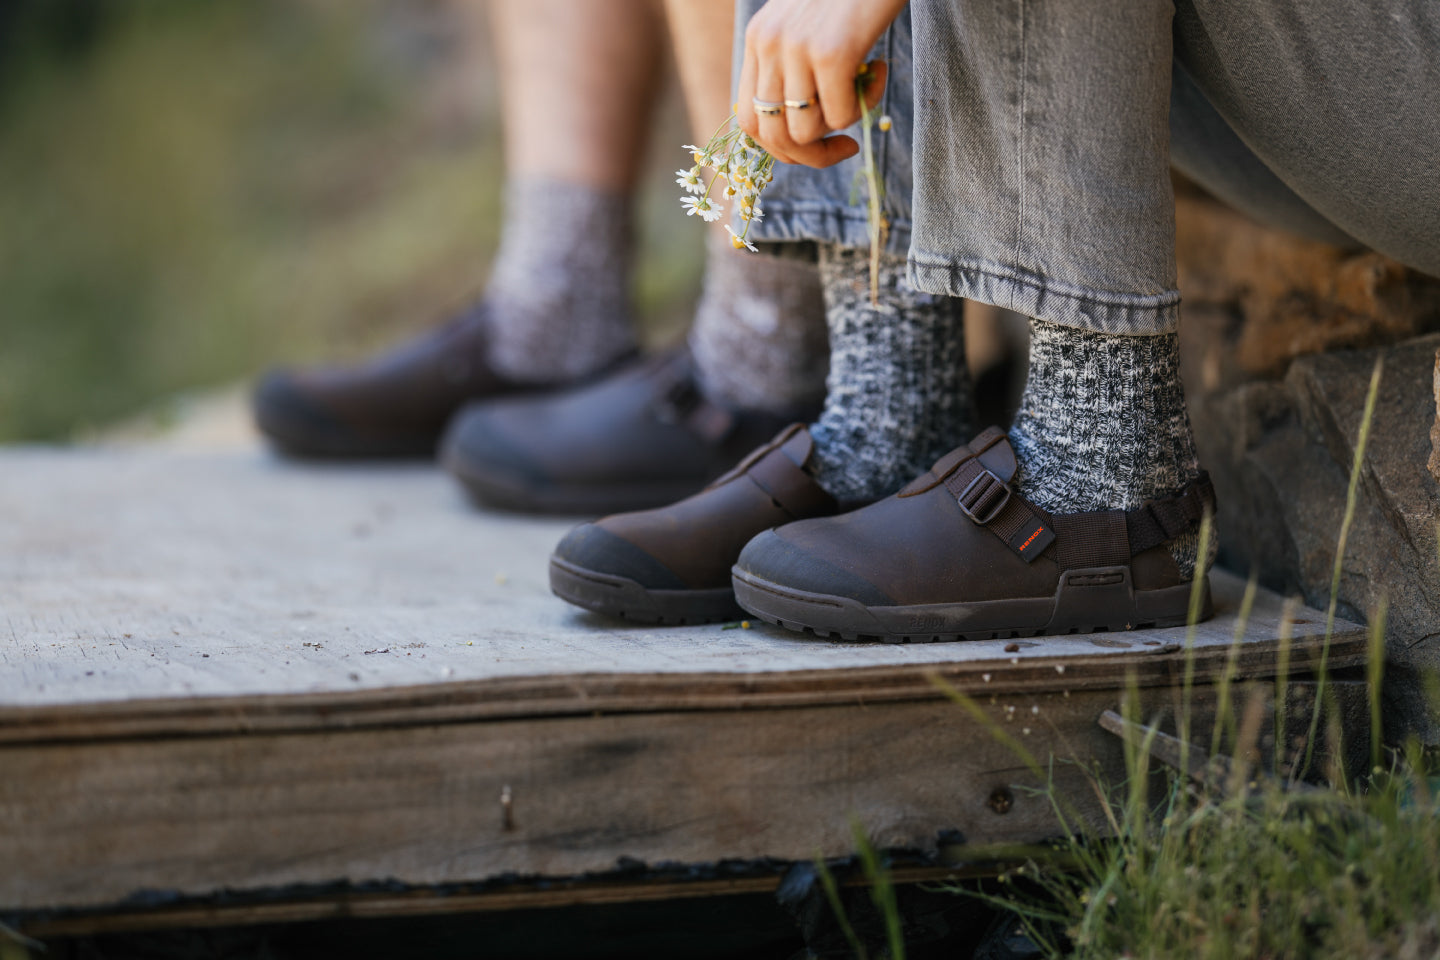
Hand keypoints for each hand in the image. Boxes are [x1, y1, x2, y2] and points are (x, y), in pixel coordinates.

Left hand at [736, 0, 907, 167]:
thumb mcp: (808, 24)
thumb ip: (796, 64)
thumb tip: (805, 126)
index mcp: (758, 40)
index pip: (749, 121)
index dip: (780, 148)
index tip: (815, 146)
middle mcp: (768, 45)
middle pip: (772, 137)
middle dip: (811, 156)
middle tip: (845, 147)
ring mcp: (797, 49)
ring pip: (806, 132)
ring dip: (842, 126)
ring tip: (866, 86)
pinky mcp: (831, 52)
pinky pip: (842, 114)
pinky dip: (866, 104)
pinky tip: (880, 68)